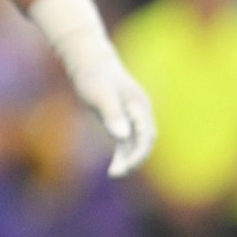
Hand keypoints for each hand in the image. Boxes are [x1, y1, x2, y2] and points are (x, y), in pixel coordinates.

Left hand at [65, 49, 155, 177]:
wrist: (90, 63)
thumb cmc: (95, 77)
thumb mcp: (101, 94)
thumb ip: (113, 114)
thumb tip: (123, 137)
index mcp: (139, 106)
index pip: (146, 136)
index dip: (139, 153)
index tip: (126, 166)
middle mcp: (139, 113)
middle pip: (144, 142)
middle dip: (134, 160)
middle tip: (116, 173)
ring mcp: (131, 117)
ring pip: (135, 144)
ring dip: (127, 159)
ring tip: (114, 173)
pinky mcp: (120, 120)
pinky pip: (126, 142)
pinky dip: (122, 154)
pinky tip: (115, 166)